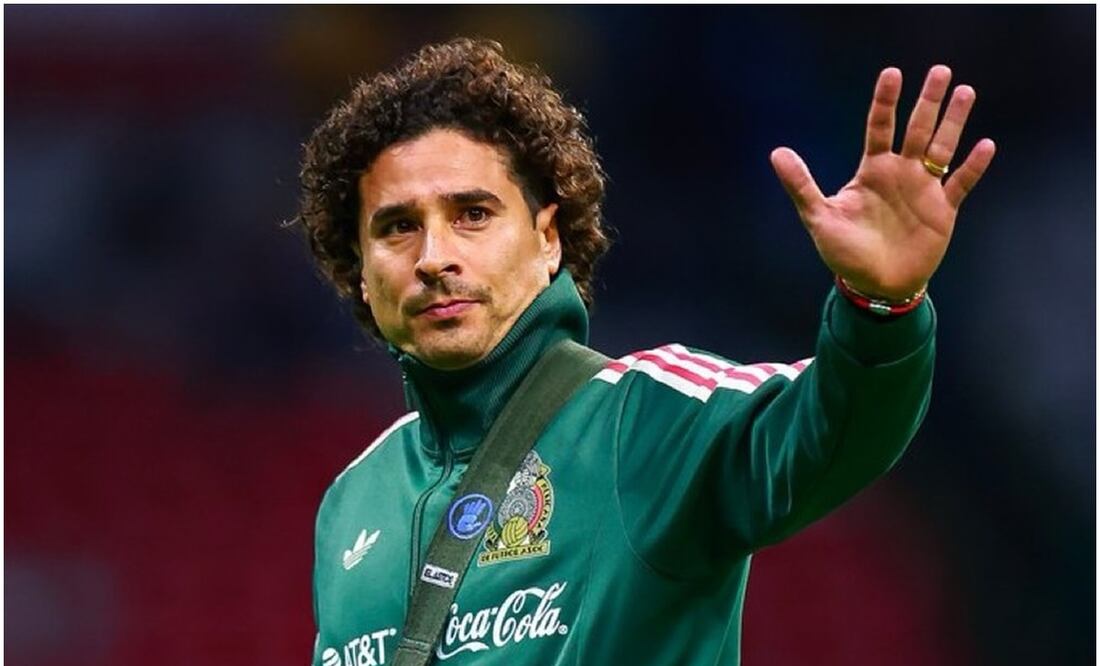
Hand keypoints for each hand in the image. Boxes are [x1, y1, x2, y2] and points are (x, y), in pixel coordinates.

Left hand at [770, 65, 995, 299]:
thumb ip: (801, 184)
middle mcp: (900, 173)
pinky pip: (961, 183)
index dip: (885, 101)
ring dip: (954, 122)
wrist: (875, 285)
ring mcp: (924, 189)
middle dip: (928, 101)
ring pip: (941, 148)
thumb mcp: (819, 217)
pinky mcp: (943, 210)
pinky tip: (985, 145)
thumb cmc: (844, 252)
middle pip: (916, 129)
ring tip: (965, 92)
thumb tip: (776, 153)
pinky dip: (972, 166)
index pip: (879, 127)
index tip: (892, 73)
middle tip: (940, 71)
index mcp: (872, 171)